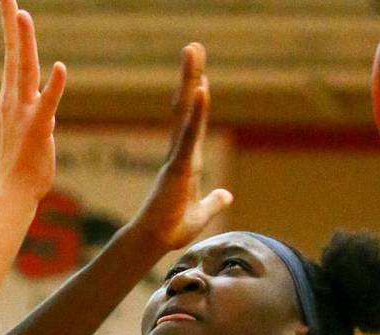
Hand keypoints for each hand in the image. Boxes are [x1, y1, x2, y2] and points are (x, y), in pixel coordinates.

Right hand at [0, 0, 66, 202]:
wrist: (14, 191)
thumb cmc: (22, 163)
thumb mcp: (29, 128)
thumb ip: (38, 110)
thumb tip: (46, 104)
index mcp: (11, 96)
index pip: (12, 53)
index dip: (12, 26)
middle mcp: (14, 99)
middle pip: (13, 53)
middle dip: (11, 23)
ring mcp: (24, 113)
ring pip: (24, 71)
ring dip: (24, 44)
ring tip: (23, 15)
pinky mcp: (37, 129)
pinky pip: (47, 104)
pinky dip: (54, 86)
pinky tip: (60, 67)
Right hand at [130, 43, 233, 255]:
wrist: (153, 243)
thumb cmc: (170, 230)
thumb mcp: (200, 214)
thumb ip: (213, 202)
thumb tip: (226, 195)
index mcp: (186, 164)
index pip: (194, 125)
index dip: (198, 101)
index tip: (200, 77)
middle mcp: (180, 155)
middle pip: (187, 108)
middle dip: (190, 77)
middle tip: (193, 47)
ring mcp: (177, 158)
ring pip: (186, 113)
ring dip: (190, 81)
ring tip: (193, 51)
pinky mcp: (177, 167)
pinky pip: (189, 135)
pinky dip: (196, 113)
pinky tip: (201, 90)